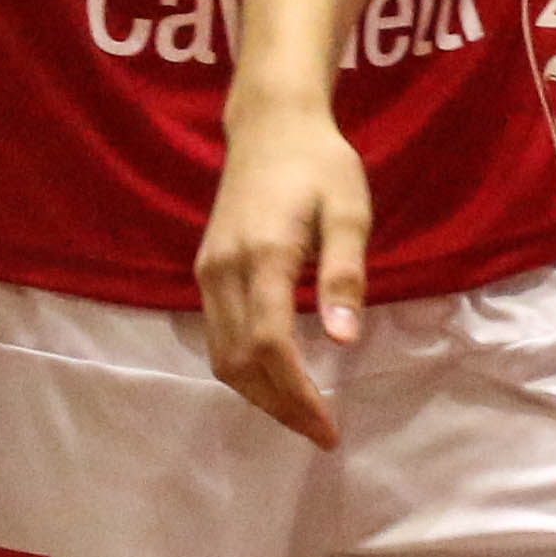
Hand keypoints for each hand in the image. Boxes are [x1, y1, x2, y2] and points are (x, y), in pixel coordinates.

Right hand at [193, 102, 371, 448]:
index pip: (271, 346)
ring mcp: (208, 271)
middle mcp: (225, 269)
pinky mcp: (205, 269)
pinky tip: (276, 378)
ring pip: (221, 356)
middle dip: (279, 406)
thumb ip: (345, 274)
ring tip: (301, 414)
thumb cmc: (320, 164)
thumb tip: (343, 341)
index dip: (297, 395)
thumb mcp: (350, 210)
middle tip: (320, 432)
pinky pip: (216, 336)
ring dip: (258, 395)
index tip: (329, 428)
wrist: (270, 124)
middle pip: (240, 362)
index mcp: (264, 255)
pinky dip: (243, 369)